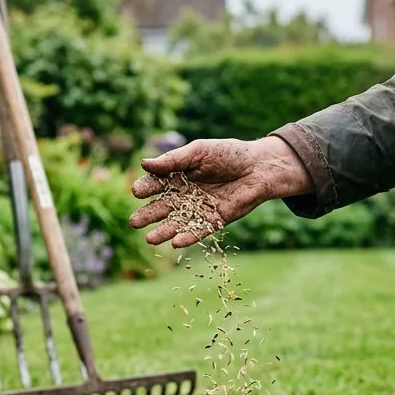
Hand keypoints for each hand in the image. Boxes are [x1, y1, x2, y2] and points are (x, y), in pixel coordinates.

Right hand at [128, 136, 314, 247]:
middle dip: (148, 215)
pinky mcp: (214, 221)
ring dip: (163, 231)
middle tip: (134, 222)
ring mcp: (198, 209)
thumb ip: (173, 159)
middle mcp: (184, 194)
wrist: (259, 167)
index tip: (137, 191)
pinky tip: (176, 243)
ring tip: (149, 239)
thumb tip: (143, 163)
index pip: (156, 183)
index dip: (146, 188)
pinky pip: (199, 231)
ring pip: (177, 223)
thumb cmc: (228, 154)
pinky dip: (188, 237)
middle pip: (162, 207)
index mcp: (177, 175)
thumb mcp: (199, 151)